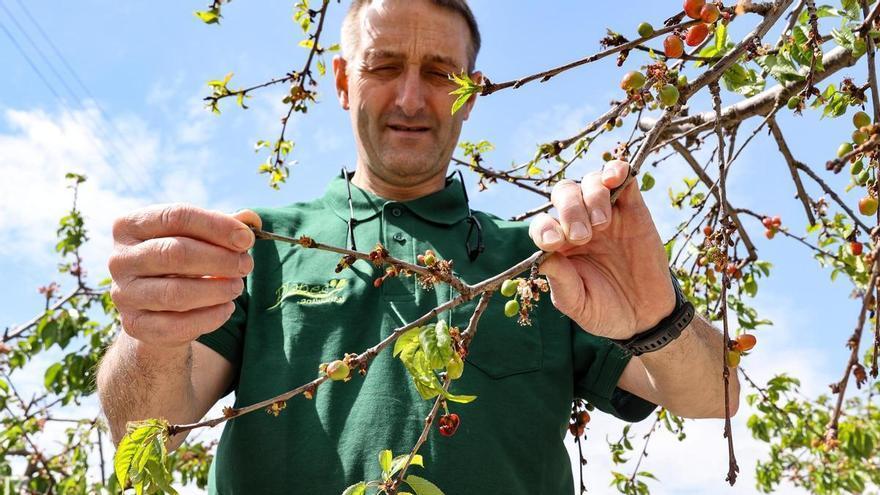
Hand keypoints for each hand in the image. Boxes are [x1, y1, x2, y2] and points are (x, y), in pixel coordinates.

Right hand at [109, 204, 260, 348]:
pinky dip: (209, 318)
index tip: (247, 239)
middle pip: (176, 253)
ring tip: (237, 287)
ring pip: (176, 293)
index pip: (176, 216)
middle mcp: (119, 259)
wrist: (156, 309)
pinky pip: (176, 325)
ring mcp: (123, 294)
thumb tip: (250, 220)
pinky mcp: (134, 326)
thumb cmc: (182, 263)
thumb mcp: (198, 237)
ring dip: (216, 289)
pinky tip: (227, 309)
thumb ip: (224, 225)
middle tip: (246, 265)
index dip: (217, 226)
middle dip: (220, 259)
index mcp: (130, 226)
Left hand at [528, 160, 675, 339]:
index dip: (544, 229)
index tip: (554, 243)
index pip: (543, 224)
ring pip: (591, 183)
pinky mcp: (633, 209)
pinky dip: (617, 170)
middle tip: (583, 236)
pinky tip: (615, 177)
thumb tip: (546, 259)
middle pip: (564, 194)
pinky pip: (623, 178)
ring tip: (601, 224)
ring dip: (591, 197)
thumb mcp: (579, 305)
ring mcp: (607, 214)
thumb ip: (562, 284)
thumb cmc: (606, 311)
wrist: (647, 317)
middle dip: (570, 210)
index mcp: (560, 246)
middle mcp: (579, 225)